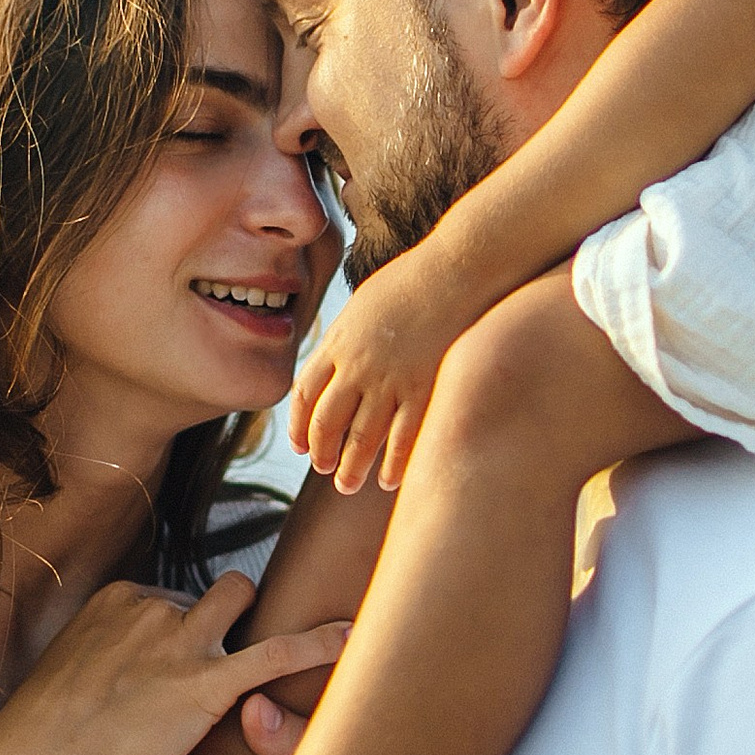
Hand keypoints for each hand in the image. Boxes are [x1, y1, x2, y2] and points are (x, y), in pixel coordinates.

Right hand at [0, 572, 347, 754]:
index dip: (171, 645)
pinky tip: (352, 636)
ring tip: (227, 667)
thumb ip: (108, 668)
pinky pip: (275, 654)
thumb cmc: (47, 738)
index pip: (168, 602)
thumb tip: (133, 696)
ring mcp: (180, 641)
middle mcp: (152, 607)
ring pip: (237, 599)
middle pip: (204, 601)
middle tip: (181, 687)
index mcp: (117, 599)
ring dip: (240, 625)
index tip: (151, 688)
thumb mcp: (72, 678)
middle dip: (205, 631)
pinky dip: (317, 644)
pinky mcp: (204, 683)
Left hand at [290, 242, 475, 492]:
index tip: (299, 444)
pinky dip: (393, 464)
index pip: (305, 393)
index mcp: (339, 342)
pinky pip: (403, 438)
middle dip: (321, 451)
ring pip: (361, 437)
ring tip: (347, 484)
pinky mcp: (425, 388)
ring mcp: (391, 380)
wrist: (455, 270)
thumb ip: (347, 337)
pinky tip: (389, 480)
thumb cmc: (413, 281)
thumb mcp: (363, 304)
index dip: (298, 424)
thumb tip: (335, 357)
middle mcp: (358, 365)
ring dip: (351, 466)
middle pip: (327, 421)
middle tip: (323, 468)